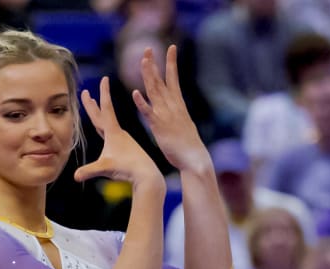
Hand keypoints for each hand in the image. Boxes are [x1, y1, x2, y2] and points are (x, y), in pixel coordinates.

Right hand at [75, 77, 164, 187]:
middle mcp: (118, 133)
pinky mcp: (125, 147)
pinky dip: (105, 127)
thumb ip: (90, 171)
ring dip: (99, 113)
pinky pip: (112, 133)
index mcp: (113, 132)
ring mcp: (122, 139)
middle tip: (86, 92)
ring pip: (107, 123)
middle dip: (93, 103)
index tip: (104, 78)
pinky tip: (106, 131)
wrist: (147, 174)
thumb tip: (75, 176)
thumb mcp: (106, 168)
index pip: (106, 108)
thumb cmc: (127, 169)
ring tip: (94, 107)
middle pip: (103, 114)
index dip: (104, 93)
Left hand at [133, 46, 210, 172]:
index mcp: (179, 105)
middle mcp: (173, 106)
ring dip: (148, 76)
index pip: (174, 79)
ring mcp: (166, 115)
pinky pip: (148, 113)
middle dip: (155, 64)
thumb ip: (177, 115)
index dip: (171, 63)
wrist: (195, 160)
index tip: (171, 48)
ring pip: (155, 92)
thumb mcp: (183, 125)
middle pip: (162, 81)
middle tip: (148, 48)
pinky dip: (142, 102)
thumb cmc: (189, 146)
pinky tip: (134, 93)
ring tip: (143, 61)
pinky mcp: (159, 127)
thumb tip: (176, 110)